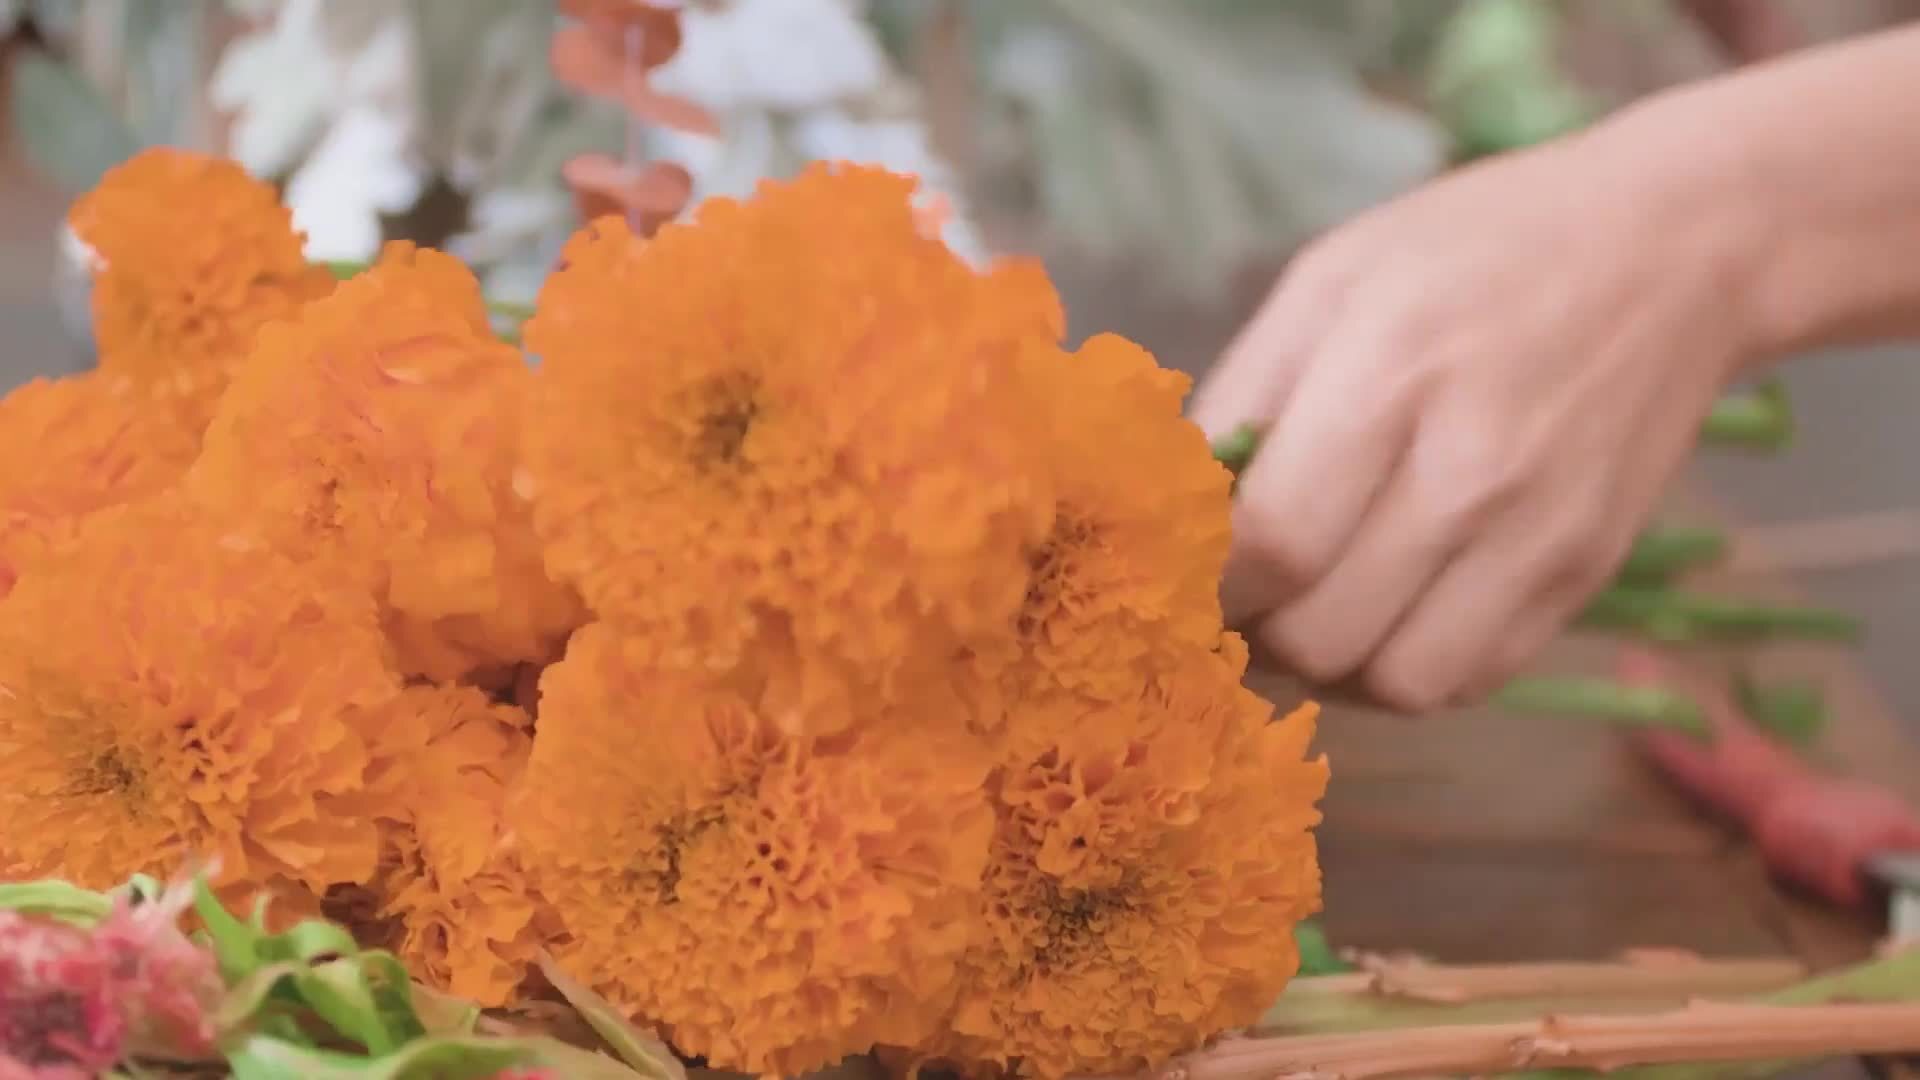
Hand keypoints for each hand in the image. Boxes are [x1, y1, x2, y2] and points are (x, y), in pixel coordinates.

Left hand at [1191, 129, 1762, 710]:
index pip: (1269, 543)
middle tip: (1244, 588)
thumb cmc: (1473, 250)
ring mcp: (1539, 535)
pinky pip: (1467, 682)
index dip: (1206, 581)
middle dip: (1256, 628)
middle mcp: (1472, 472)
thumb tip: (1168, 512)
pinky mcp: (1584, 576)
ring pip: (1393, 683)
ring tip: (1313, 605)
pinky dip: (1406, 670)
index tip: (1182, 569)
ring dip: (1329, 663)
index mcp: (1389, 376)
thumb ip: (1241, 398)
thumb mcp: (1329, 281)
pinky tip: (1386, 611)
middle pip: (1320, 632)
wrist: (1675, 248)